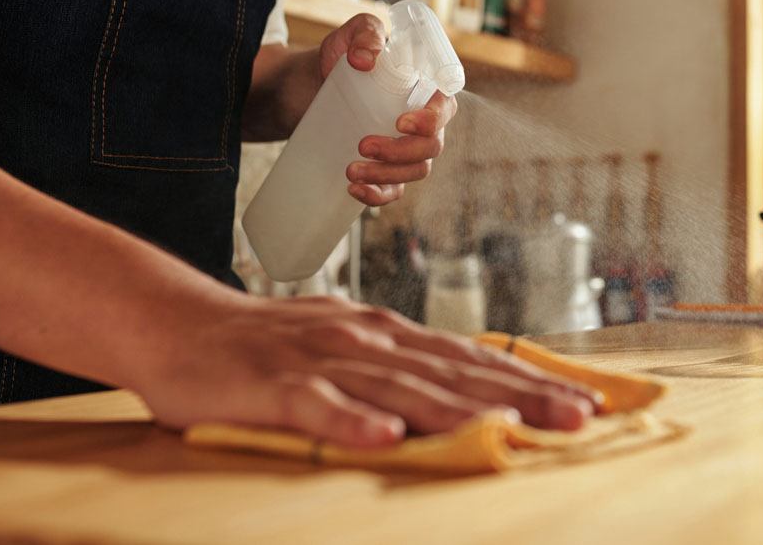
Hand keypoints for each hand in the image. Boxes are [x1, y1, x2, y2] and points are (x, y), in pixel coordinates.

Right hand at [140, 294, 601, 447]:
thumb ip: (397, 367)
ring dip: (462, 411)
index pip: (469, 357)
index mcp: (385, 333)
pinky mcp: (273, 384)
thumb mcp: (344, 347)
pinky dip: (351, 421)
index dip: (527, 379)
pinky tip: (385, 438)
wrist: (180, 323)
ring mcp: (321, 359)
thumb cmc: (268, 344)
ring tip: (516, 431)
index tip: (583, 400)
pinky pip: (317, 407)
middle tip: (579, 419)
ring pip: (401, 388)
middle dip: (520, 397)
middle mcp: (364, 339)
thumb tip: (461, 387)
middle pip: (453, 372)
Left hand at [319, 14, 458, 207]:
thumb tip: (367, 59)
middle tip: (363, 145)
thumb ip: (365, 32)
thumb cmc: (339, 58)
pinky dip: (379, 195)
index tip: (400, 122)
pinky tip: (355, 190)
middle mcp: (423, 122)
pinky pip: (395, 190)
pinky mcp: (385, 167)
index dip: (431, 121)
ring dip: (387, 175)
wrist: (307, 85)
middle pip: (432, 146)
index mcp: (424, 89)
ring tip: (350, 170)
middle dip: (400, 152)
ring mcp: (406, 148)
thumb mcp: (349, 36)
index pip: (445, 109)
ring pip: (416, 171)